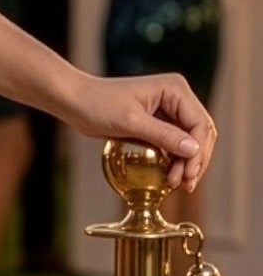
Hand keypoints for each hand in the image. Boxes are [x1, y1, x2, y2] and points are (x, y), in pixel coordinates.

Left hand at [67, 71, 215, 191]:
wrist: (75, 101)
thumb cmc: (99, 105)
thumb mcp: (131, 122)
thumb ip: (163, 135)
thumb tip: (193, 150)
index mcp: (175, 89)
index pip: (199, 123)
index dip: (198, 152)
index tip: (187, 176)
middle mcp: (176, 97)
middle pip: (200, 132)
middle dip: (195, 160)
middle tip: (185, 185)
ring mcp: (168, 109)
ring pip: (189, 140)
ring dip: (187, 162)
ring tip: (177, 185)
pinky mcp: (158, 122)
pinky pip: (174, 143)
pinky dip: (175, 159)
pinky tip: (169, 177)